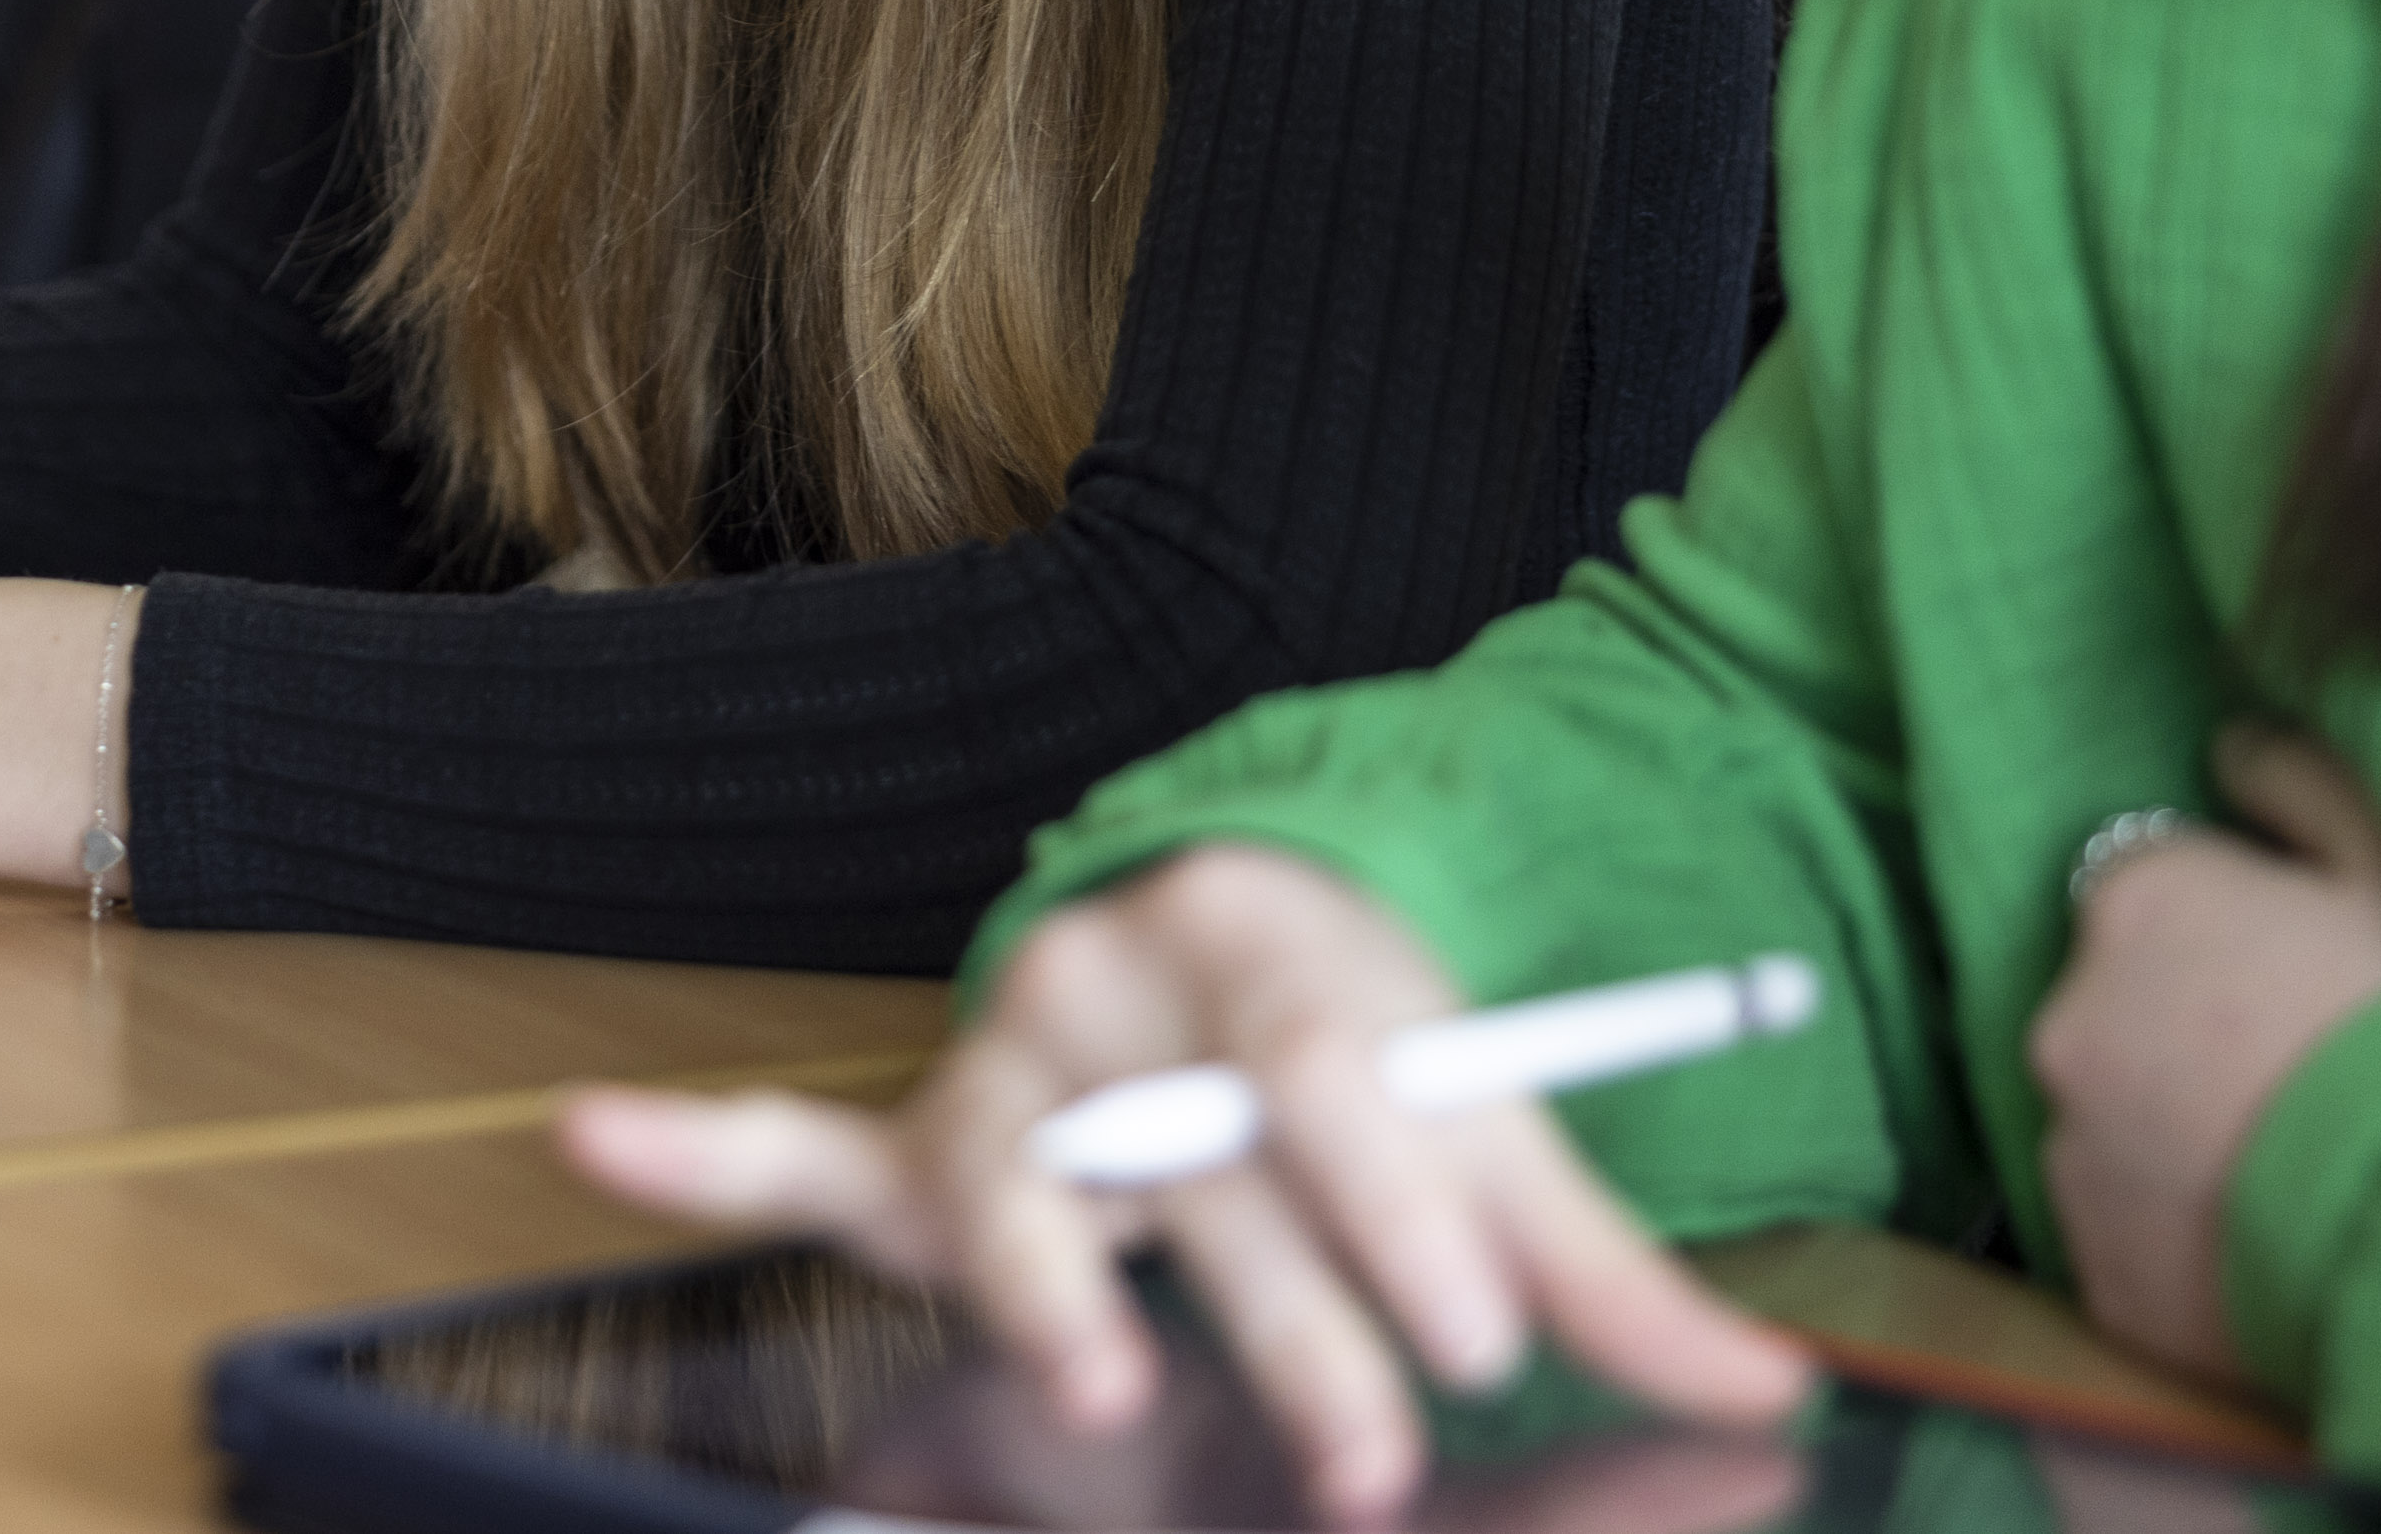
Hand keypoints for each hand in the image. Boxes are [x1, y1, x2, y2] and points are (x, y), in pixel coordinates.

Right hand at [559, 844, 1809, 1524]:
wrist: (1236, 933)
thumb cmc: (1366, 1056)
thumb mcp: (1492, 1134)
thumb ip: (1609, 1275)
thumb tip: (1780, 1391)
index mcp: (1279, 943)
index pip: (1344, 1075)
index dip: (1409, 1207)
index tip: (1477, 1331)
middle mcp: (1124, 983)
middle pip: (1203, 1157)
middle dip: (1288, 1309)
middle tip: (1372, 1446)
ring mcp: (1010, 1061)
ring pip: (1020, 1176)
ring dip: (1051, 1281)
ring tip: (1107, 1374)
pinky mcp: (922, 1145)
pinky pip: (797, 1141)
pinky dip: (696, 1149)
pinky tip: (600, 1141)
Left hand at [2027, 722, 2380, 1379]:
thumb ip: (2301, 782)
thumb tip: (2234, 745)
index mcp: (2137, 904)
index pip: (2147, 888)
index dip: (2228, 927)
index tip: (2301, 971)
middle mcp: (2071, 1022)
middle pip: (2122, 1009)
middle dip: (2193, 1032)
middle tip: (2314, 1074)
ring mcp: (2077, 1157)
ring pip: (2121, 1128)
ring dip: (2183, 1139)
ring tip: (2307, 1172)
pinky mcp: (2103, 1275)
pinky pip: (2136, 1244)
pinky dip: (2188, 1244)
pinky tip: (2279, 1247)